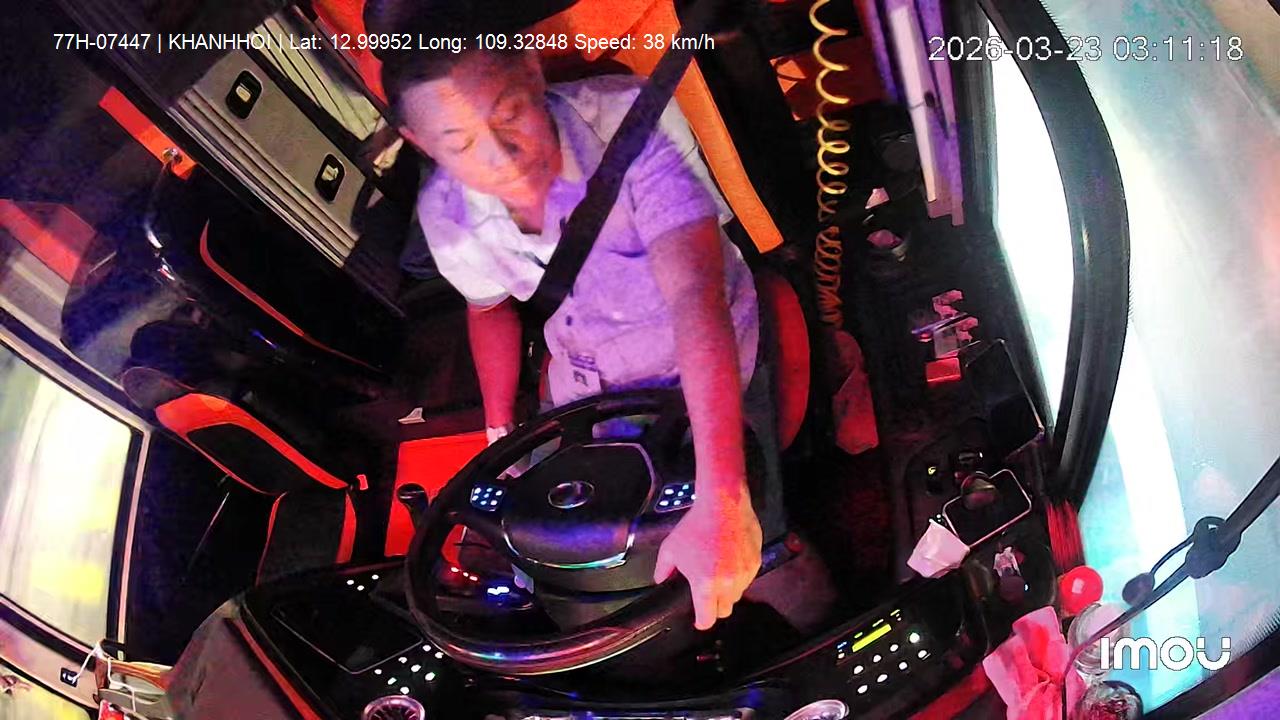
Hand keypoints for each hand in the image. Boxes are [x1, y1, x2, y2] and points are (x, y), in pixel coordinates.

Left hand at [653, 481, 761, 629]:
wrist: (723, 504)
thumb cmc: (697, 524)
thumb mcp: (671, 548)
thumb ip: (663, 570)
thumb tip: (660, 581)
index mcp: (705, 584)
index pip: (708, 619)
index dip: (701, 622)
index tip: (699, 620)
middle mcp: (727, 583)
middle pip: (725, 609)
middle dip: (715, 605)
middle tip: (707, 593)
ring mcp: (744, 574)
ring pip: (737, 594)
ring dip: (728, 590)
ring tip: (718, 571)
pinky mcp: (755, 563)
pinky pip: (747, 579)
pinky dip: (739, 575)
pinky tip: (729, 560)